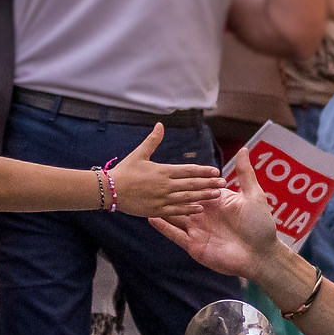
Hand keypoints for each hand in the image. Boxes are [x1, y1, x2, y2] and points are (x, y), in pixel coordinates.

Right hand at [109, 126, 224, 218]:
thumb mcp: (139, 154)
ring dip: (203, 195)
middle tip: (223, 183)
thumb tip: (160, 124)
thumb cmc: (124, 171)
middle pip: (192, 184)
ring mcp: (161, 199)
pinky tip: (200, 208)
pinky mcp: (157, 210)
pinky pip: (176, 210)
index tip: (216, 170)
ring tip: (216, 194)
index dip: (203, 171)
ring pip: (187, 197)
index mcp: (163, 171)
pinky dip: (189, 209)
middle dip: (209, 183)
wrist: (109, 190)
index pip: (188, 170)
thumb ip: (152, 140)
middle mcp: (165, 185)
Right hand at [151, 149, 313, 296]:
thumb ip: (244, 173)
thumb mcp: (254, 195)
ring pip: (175, 217)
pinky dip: (164, 227)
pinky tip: (152, 217)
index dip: (185, 179)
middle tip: (150, 180)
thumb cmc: (260, 225)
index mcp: (216, 203)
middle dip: (168, 192)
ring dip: (162, 208)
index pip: (196, 188)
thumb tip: (244, 149)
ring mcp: (198, 231)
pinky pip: (175, 235)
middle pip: (182, 201)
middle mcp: (205, 216)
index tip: (168, 167)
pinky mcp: (194, 245)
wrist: (260, 255)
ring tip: (145, 198)